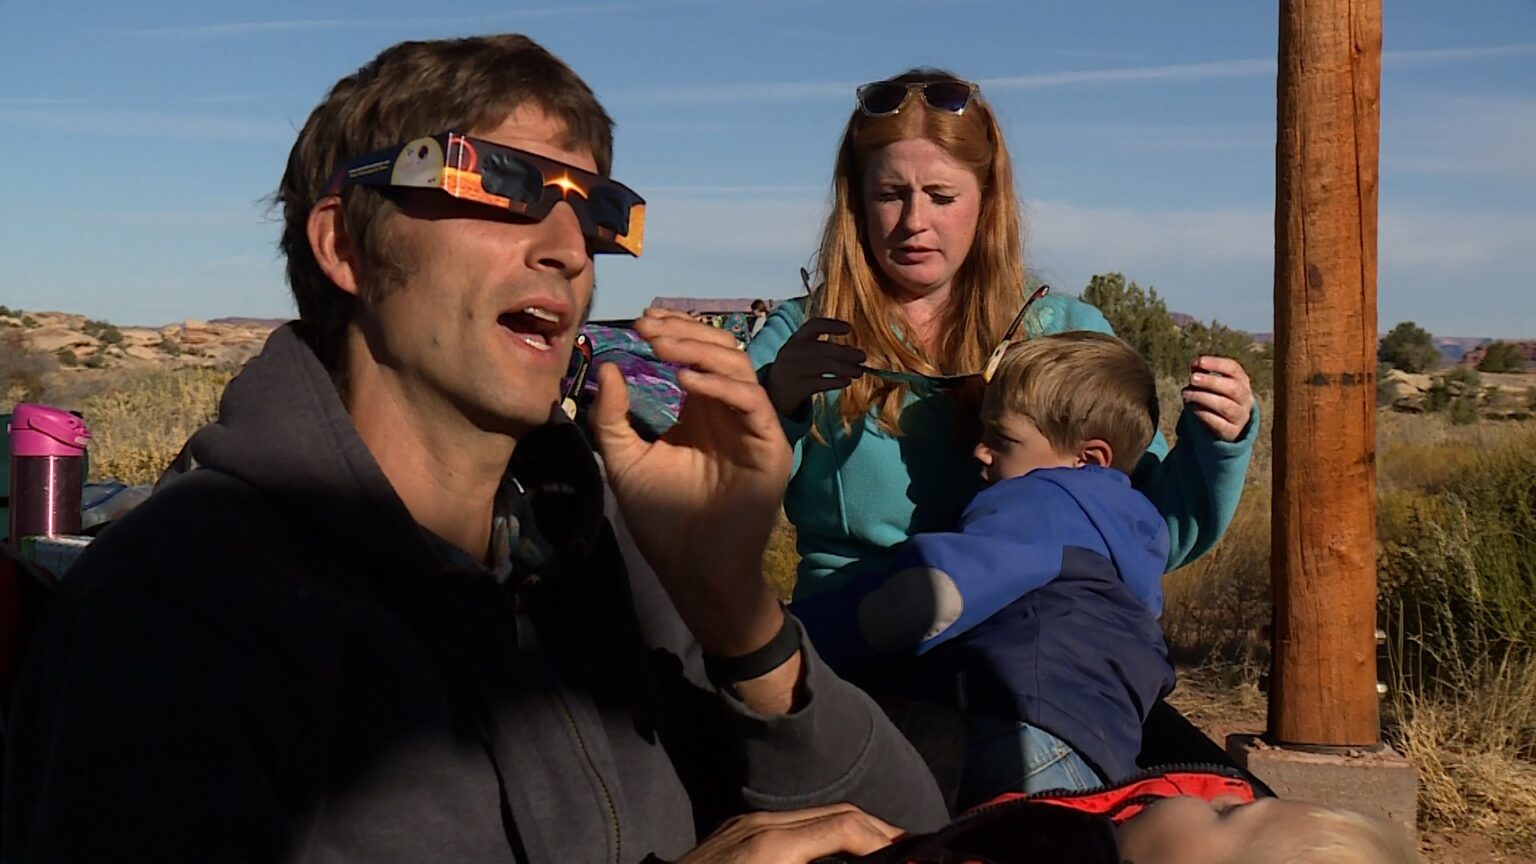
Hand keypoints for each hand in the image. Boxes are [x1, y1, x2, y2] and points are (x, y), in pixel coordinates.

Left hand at [591, 309, 791, 657]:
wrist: (692, 568)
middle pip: (721, 352)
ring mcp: (753, 428)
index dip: (673, 332)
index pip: (696, 355)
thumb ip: (613, 417)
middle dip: (685, 333)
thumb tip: (607, 367)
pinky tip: (685, 381)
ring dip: (699, 351)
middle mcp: (730, 412)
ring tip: (662, 347)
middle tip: (647, 328)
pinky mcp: (770, 447)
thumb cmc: (663, 518)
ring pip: (739, 369)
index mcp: (701, 410)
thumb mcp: (624, 459)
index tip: (638, 323)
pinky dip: (720, 386)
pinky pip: (753, 403)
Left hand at [676, 804, 902, 863]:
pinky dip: (824, 836)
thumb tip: (859, 857)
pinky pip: (793, 825)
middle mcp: (761, 825)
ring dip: (853, 830)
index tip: (911, 856)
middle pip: (837, 812)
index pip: (844, 825)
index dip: (883, 839)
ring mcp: (747, 824)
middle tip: (912, 849)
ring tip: (881, 852)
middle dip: (878, 830)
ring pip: (817, 816)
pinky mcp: (737, 831)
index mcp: (772, 847)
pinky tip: (837, 855)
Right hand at [763, 318, 866, 416]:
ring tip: (859, 372)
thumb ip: (825, 348)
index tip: (849, 328)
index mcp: (796, 338)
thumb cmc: (798, 367)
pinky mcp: (797, 387)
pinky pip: (821, 383)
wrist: (775, 390)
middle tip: (863, 357)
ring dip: (845, 368)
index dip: (832, 325)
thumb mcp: (804, 352)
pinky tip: (847, 381)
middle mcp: (793, 351)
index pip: (813, 325)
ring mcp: (793, 370)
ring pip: (824, 366)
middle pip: (824, 348)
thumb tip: (856, 353)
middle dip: (846, 352)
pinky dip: (836, 382)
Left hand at [1182, 356, 1253, 440]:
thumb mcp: (1211, 383)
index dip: (1216, 364)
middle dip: (1210, 381)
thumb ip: (1202, 373)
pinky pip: (1219, 423)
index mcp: (1242, 381)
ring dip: (1203, 398)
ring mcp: (1240, 416)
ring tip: (1186, 393)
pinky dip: (1204, 414)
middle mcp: (1245, 398)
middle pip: (1232, 388)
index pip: (1234, 369)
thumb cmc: (1216, 396)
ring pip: (1225, 406)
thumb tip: (1195, 364)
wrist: (1226, 424)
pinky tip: (1192, 408)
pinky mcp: (1232, 431)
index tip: (1198, 362)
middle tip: (1192, 378)